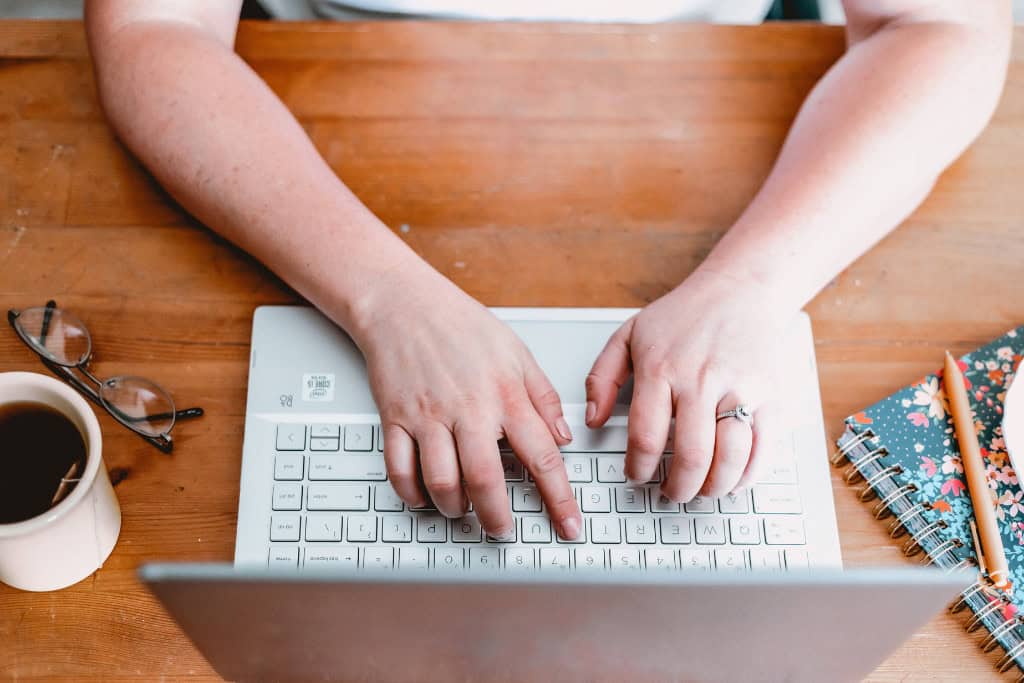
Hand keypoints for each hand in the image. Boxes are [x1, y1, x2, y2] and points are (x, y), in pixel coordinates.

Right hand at [349, 269, 581, 539]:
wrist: (403, 304)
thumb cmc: (461, 325)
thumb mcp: (517, 353)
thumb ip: (543, 397)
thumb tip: (563, 437)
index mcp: (504, 394)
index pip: (541, 456)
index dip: (559, 498)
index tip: (568, 525)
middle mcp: (467, 408)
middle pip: (485, 479)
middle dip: (497, 518)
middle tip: (503, 531)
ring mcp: (428, 416)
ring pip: (441, 481)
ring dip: (454, 509)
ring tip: (464, 512)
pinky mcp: (395, 418)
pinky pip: (400, 470)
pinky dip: (412, 494)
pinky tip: (425, 497)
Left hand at [585, 269, 792, 500]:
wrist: (739, 290)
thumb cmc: (682, 316)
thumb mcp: (628, 334)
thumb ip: (602, 377)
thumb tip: (592, 419)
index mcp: (661, 368)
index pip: (645, 436)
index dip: (639, 468)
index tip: (637, 476)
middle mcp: (701, 380)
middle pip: (690, 456)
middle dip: (677, 488)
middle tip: (671, 493)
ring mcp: (740, 389)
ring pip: (730, 458)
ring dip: (713, 488)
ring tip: (701, 490)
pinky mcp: (771, 395)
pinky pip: (763, 449)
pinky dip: (748, 475)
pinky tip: (733, 479)